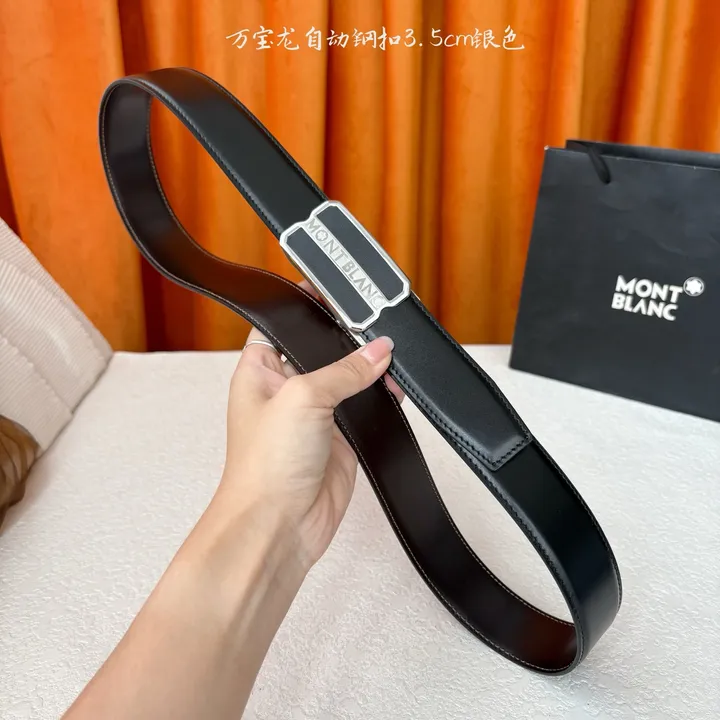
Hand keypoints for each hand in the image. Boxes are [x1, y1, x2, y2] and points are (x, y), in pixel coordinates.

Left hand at [217, 285, 402, 570]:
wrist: (278, 526)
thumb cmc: (264, 466)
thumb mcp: (303, 398)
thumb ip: (344, 369)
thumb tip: (378, 349)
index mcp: (260, 369)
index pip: (282, 322)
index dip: (306, 306)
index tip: (334, 289)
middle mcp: (286, 389)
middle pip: (322, 348)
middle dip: (348, 338)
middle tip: (374, 325)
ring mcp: (314, 414)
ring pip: (348, 378)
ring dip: (369, 370)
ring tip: (389, 358)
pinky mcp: (339, 438)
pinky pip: (365, 409)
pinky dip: (382, 398)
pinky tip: (393, 390)